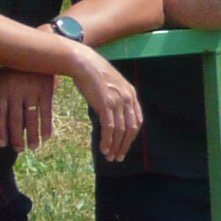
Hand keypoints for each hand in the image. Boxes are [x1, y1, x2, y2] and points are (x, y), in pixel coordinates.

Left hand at [0, 67, 56, 152]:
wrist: (38, 49)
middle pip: (15, 120)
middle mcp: (16, 93)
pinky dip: (47, 125)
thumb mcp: (4, 79)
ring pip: (31, 118)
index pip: (0, 115)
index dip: (0, 131)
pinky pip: (46, 112)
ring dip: (32, 135)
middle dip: (17, 137)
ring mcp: (32, 92)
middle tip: (19, 150)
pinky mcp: (47, 91)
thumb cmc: (17, 67)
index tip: (2, 144)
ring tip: (33, 146)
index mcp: (3, 90)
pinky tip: (47, 136)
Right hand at [67, 43, 144, 162]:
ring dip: (115, 146)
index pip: (137, 121)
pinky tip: (103, 149)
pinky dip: (107, 141)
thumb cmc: (94, 74)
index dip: (131, 136)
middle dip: (124, 145)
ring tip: (110, 157)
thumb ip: (116, 99)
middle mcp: (127, 98)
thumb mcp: (112, 86)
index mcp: (131, 94)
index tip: (125, 146)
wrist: (84, 62)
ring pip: (120, 131)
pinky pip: (109, 128)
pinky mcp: (105, 104)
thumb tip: (113, 115)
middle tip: (118, 157)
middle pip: (131, 129)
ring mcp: (117, 101)